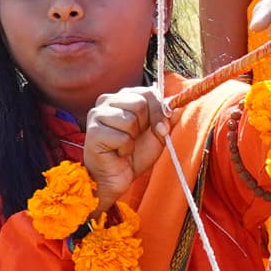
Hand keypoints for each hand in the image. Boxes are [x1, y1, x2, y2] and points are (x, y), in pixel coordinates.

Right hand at [79, 83, 168, 204]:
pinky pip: (122, 137)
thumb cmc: (133, 155)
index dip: (159, 111)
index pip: (147, 92)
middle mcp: (107, 101)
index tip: (162, 128)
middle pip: (139, 103)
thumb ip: (166, 119)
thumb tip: (176, 106)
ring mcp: (97, 115)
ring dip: (133, 139)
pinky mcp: (94, 132)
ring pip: (130, 120)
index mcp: (122, 97)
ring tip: (125, 146)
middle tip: (136, 138)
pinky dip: (125, 149)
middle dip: (146, 125)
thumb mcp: (156, 135)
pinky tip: (117, 153)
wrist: (116, 178)